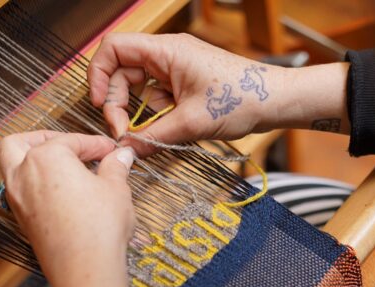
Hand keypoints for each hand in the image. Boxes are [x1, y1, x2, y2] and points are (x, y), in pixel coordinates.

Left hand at [0, 131, 135, 286]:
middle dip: (43, 139)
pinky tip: (58, 193)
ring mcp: (17, 198)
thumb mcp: (116, 189)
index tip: (110, 150)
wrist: (85, 267)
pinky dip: (33, 184)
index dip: (95, 143)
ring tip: (60, 168)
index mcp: (47, 157)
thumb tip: (122, 156)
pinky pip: (18, 191)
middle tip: (70, 147)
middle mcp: (24, 173)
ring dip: (30, 160)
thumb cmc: (99, 226)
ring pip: (10, 166)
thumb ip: (116, 167)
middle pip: (20, 143)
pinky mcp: (21, 219)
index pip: (71, 140)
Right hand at [88, 33, 349, 154]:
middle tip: (123, 132)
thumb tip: (126, 150)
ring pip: (140, 87)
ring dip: (137, 112)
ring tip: (143, 136)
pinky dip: (155, 115)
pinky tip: (163, 133)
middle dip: (117, 101)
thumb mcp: (192, 123)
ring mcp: (177, 70)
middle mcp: (168, 55)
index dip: (98, 75)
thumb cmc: (243, 99)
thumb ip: (154, 136)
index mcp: (167, 51)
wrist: (275, 102)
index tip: (100, 105)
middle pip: (122, 71)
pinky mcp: (186, 86)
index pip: (114, 48)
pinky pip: (158, 97)